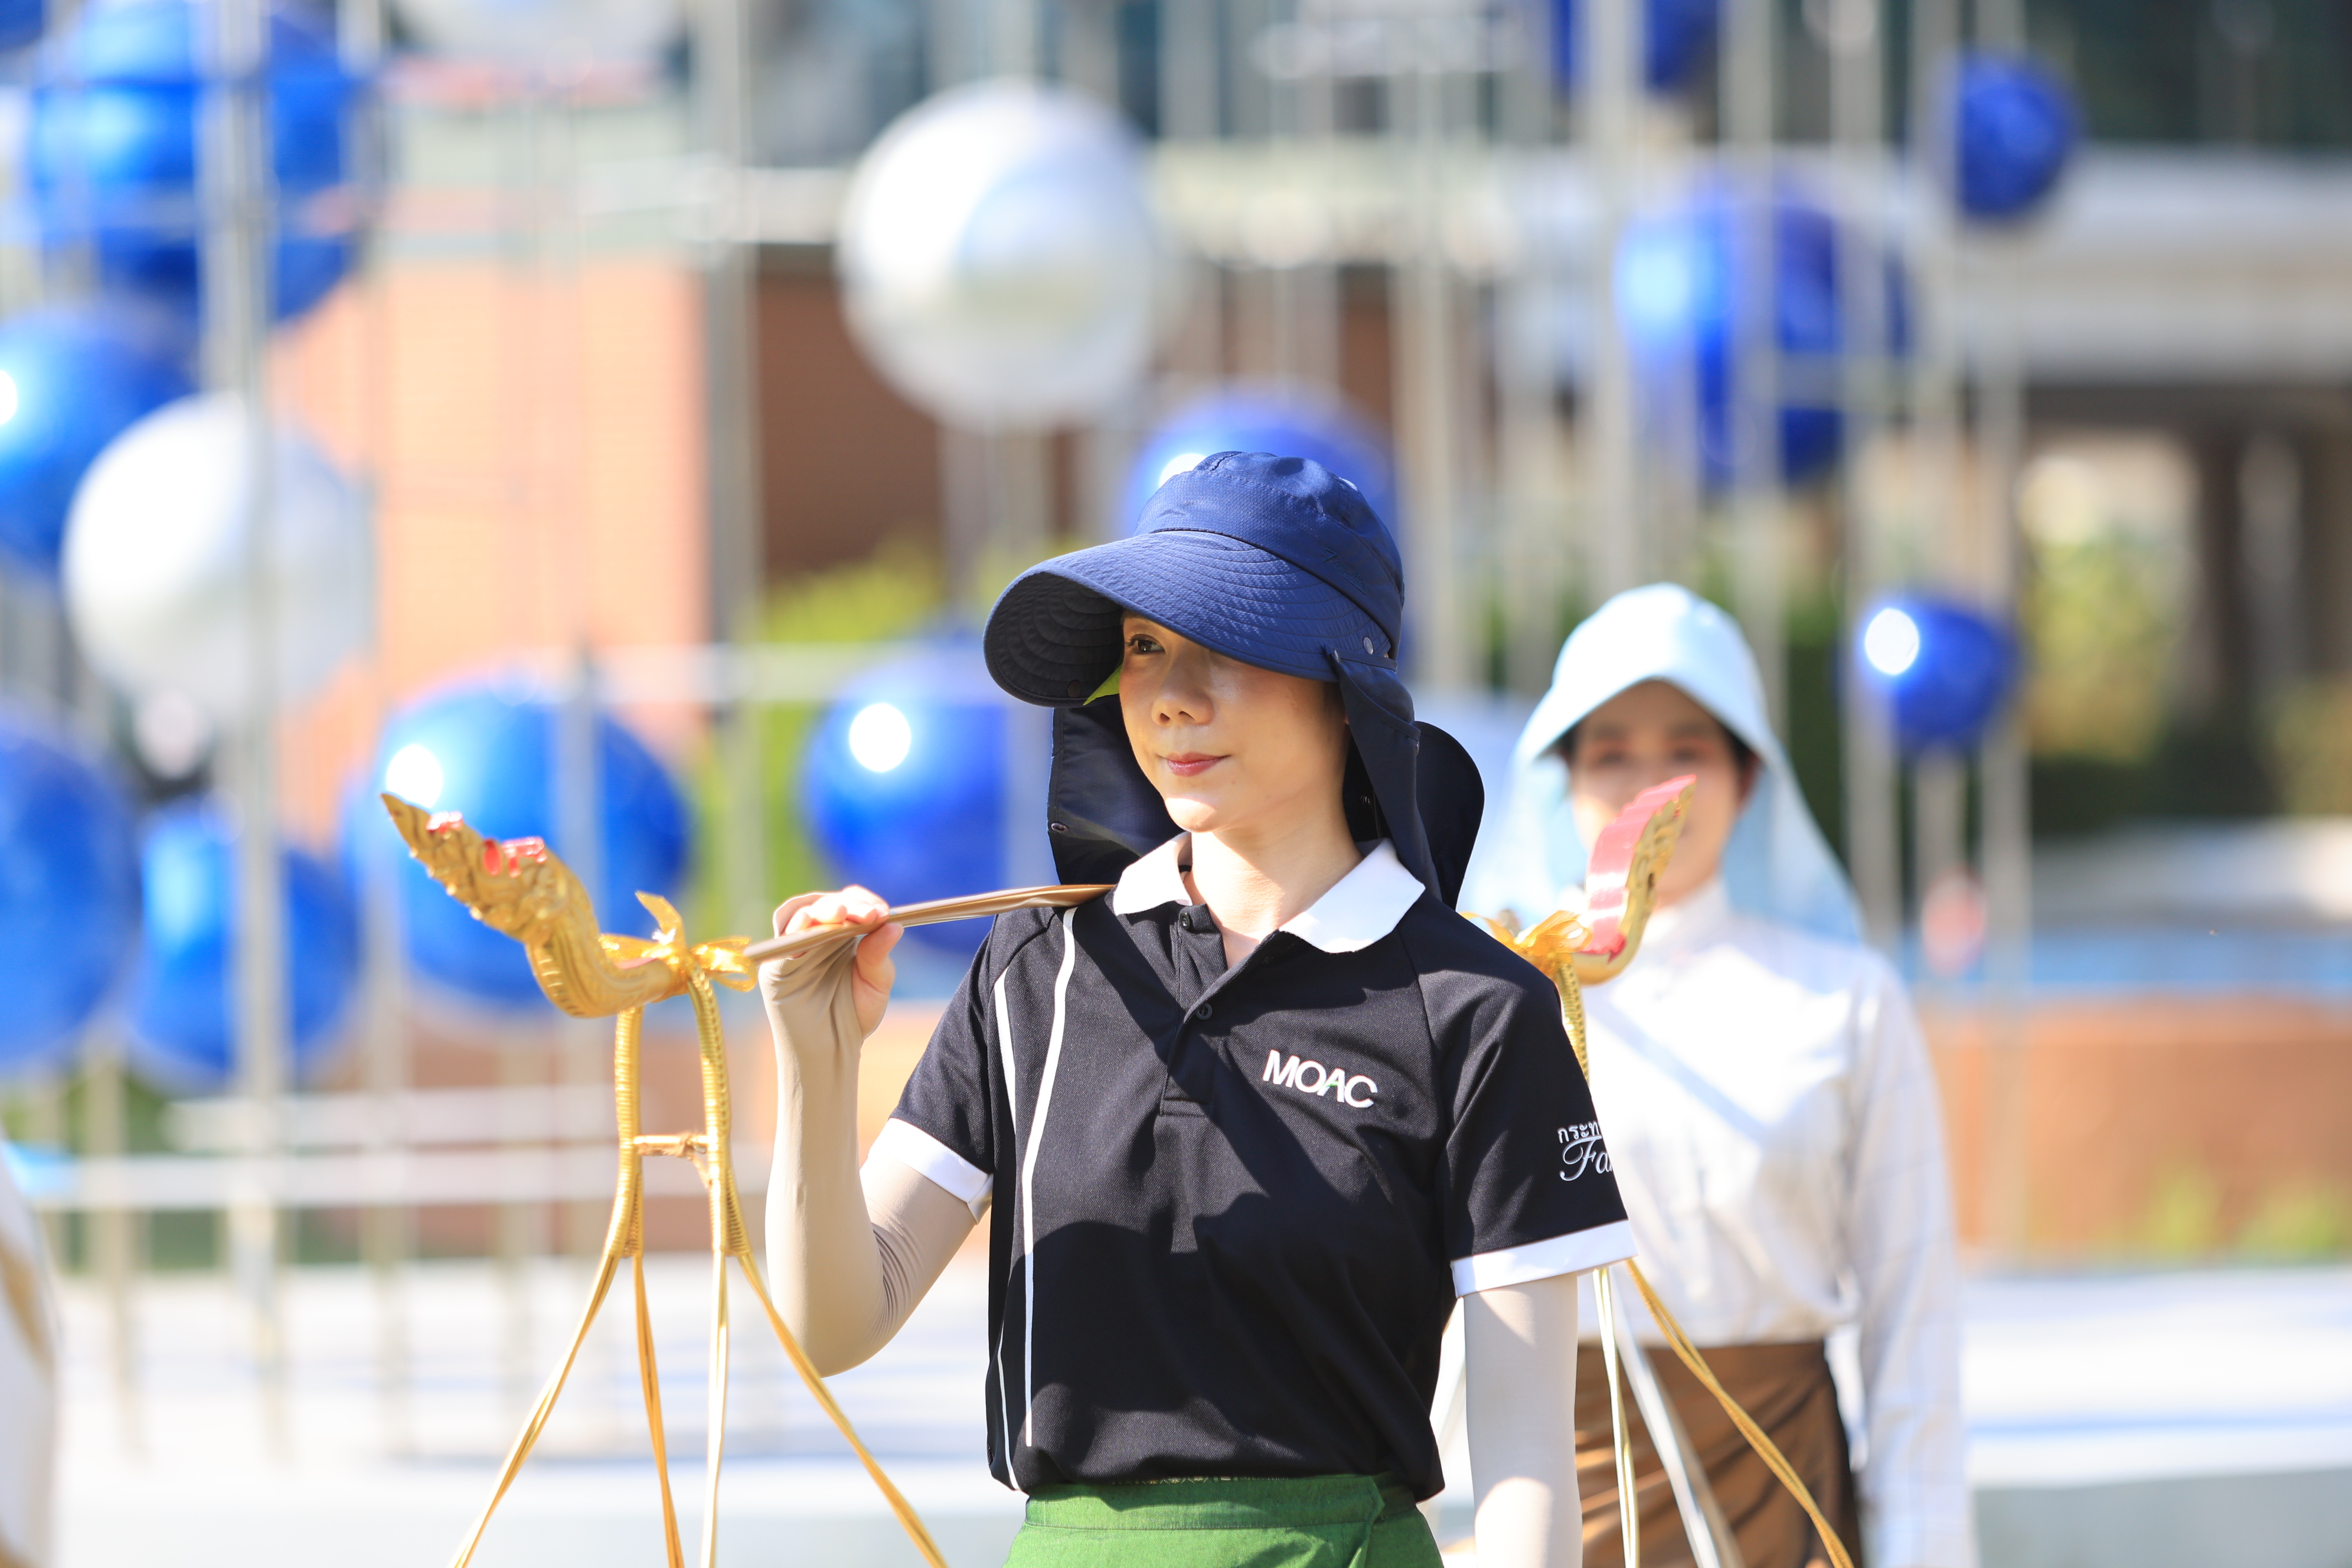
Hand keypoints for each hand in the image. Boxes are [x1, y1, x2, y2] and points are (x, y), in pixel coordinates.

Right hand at [767, 886, 902, 1037]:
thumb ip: (878, 955)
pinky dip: (797, 931)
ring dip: (818, 909)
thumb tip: (893, 926)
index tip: (884, 911)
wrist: (834, 1051)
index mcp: (837, 935)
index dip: (861, 900)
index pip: (844, 902)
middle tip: (869, 914)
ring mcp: (792, 952)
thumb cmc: (854, 1015)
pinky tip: (817, 929)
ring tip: (841, 914)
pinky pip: (782, 944)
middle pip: (819, 903)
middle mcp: (812, 937)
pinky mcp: (776, 970)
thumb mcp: (876, 983)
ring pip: (796, 913)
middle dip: (844, 903)